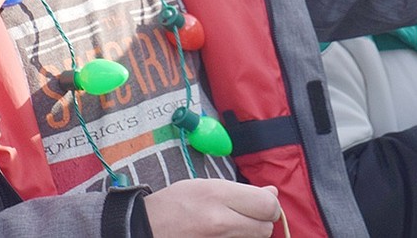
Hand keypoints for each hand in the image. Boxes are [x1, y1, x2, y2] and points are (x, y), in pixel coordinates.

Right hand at [144, 179, 280, 236]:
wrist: (144, 229)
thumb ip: (242, 191)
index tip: (260, 204)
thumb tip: (273, 193)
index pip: (267, 205)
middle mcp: (220, 221)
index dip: (269, 205)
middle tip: (246, 217)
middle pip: (265, 228)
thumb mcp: (206, 185)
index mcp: (218, 195)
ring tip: (230, 226)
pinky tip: (223, 236)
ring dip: (250, 234)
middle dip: (261, 222)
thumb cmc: (175, 204)